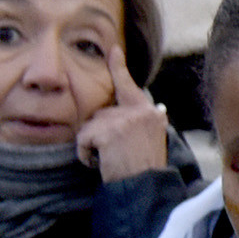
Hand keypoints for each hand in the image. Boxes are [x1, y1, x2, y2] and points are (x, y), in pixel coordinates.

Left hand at [78, 55, 175, 180]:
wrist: (145, 188)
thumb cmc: (145, 169)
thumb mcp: (149, 139)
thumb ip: (140, 121)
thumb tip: (154, 109)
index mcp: (150, 113)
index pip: (129, 85)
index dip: (118, 66)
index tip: (112, 49)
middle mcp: (140, 112)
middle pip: (101, 113)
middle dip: (99, 134)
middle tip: (114, 155)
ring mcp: (125, 120)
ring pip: (89, 126)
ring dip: (92, 146)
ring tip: (109, 160)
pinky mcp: (109, 131)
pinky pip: (83, 139)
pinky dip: (86, 154)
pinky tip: (102, 163)